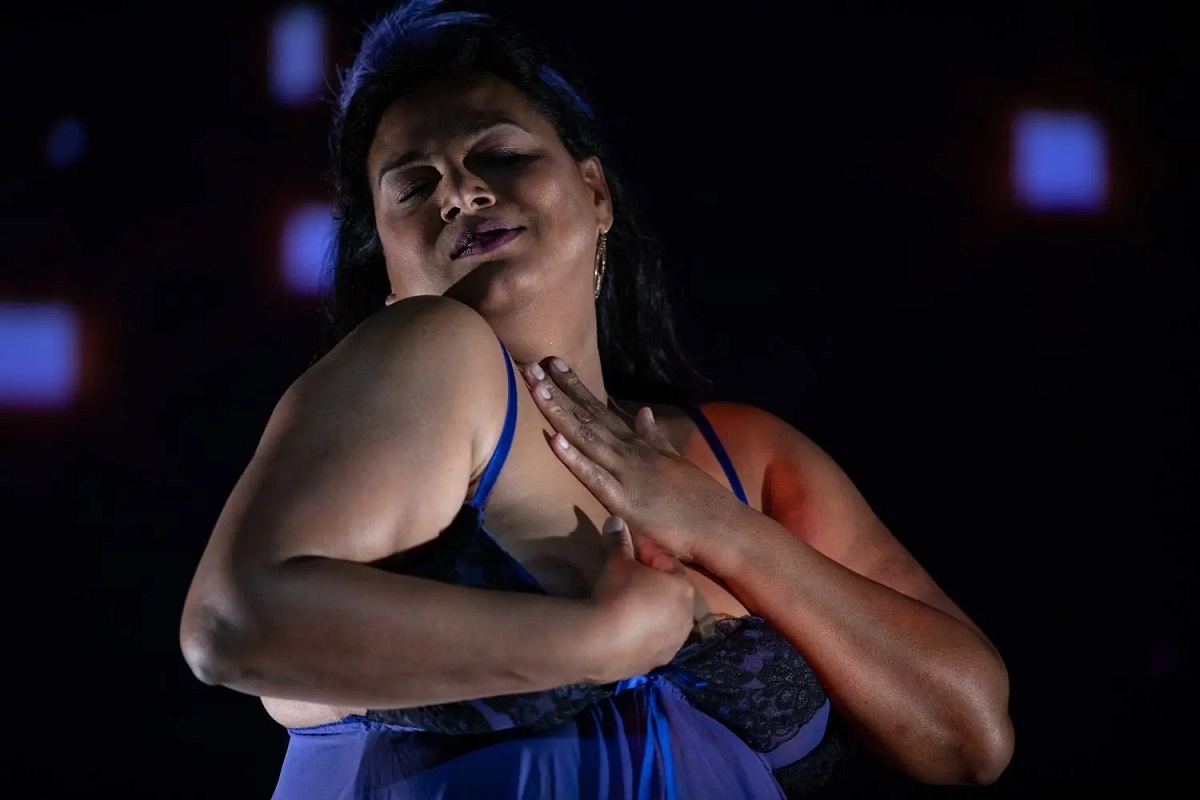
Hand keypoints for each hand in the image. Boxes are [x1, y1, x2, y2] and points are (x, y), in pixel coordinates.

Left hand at [522, 357, 741, 567]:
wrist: (723, 526)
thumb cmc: (699, 502)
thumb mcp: (674, 461)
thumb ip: (654, 437)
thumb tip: (642, 412)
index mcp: (638, 446)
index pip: (600, 410)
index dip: (575, 388)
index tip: (553, 364)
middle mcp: (630, 453)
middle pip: (588, 416)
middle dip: (558, 392)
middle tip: (530, 365)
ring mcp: (628, 474)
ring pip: (586, 438)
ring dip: (559, 413)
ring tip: (536, 389)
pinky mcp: (626, 501)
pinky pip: (593, 477)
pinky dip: (573, 458)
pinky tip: (553, 440)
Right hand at [583, 517, 694, 683]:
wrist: (603, 642)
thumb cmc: (619, 593)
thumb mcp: (617, 562)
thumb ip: (619, 541)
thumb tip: (615, 520)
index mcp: (683, 588)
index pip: (668, 563)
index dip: (648, 553)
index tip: (631, 548)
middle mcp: (686, 617)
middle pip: (670, 594)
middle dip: (653, 583)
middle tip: (629, 576)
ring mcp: (673, 643)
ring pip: (665, 621)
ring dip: (651, 611)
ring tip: (627, 606)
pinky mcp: (657, 663)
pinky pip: (653, 642)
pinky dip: (643, 634)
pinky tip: (625, 631)